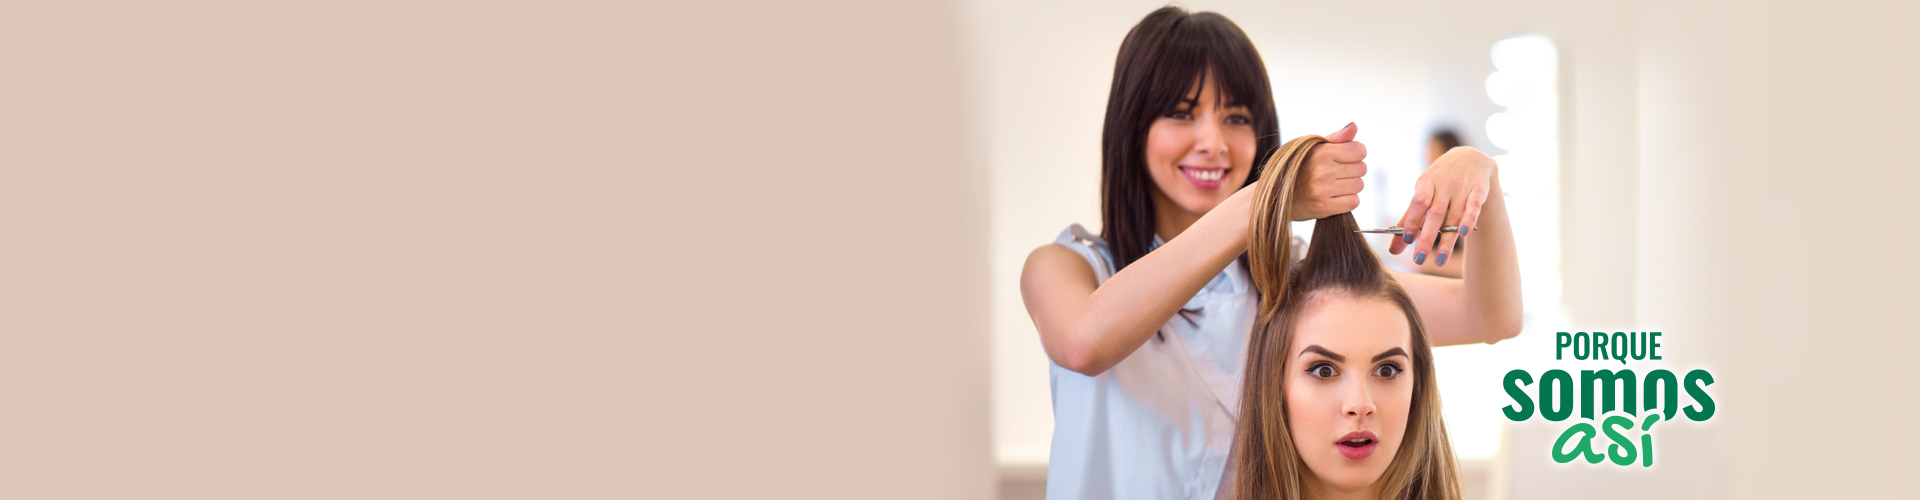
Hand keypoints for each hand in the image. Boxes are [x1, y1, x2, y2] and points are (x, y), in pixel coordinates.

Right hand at [1290, 123, 1366, 220]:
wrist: (1277, 197)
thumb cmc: (1300, 168)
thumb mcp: (1314, 148)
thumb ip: (1337, 138)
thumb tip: (1354, 126)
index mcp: (1321, 153)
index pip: (1359, 150)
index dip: (1355, 153)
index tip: (1345, 158)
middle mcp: (1322, 171)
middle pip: (1361, 168)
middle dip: (1353, 170)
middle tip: (1337, 173)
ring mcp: (1322, 191)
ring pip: (1358, 185)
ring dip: (1350, 186)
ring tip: (1334, 185)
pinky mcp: (1324, 207)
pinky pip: (1354, 202)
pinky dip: (1348, 200)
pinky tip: (1334, 197)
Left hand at [1389, 146, 1495, 265]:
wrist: (1470, 157)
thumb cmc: (1440, 181)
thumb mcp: (1423, 193)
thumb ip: (1409, 220)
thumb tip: (1393, 250)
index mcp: (1426, 182)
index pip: (1418, 202)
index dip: (1412, 220)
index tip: (1407, 240)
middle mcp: (1444, 184)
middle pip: (1435, 213)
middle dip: (1427, 237)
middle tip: (1418, 259)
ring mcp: (1462, 187)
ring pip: (1454, 216)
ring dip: (1448, 240)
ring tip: (1439, 260)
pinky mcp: (1478, 190)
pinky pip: (1474, 206)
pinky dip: (1470, 219)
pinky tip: (1464, 233)